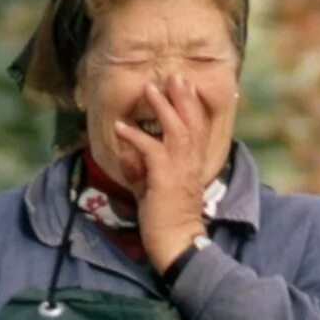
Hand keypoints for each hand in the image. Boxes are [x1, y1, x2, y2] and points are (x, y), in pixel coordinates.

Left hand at [116, 76, 222, 272]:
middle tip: (176, 75)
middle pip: (192, 123)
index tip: (186, 86)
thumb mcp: (149, 189)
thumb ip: (140, 169)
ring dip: (163, 107)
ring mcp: (180, 169)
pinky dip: (135, 137)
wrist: (176, 244)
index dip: (193, 107)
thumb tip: (127, 151)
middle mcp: (191, 163)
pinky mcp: (165, 178)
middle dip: (183, 98)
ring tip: (150, 88)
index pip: (198, 130)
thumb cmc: (164, 220)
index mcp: (192, 165)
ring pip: (176, 130)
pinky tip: (122, 127)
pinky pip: (151, 150)